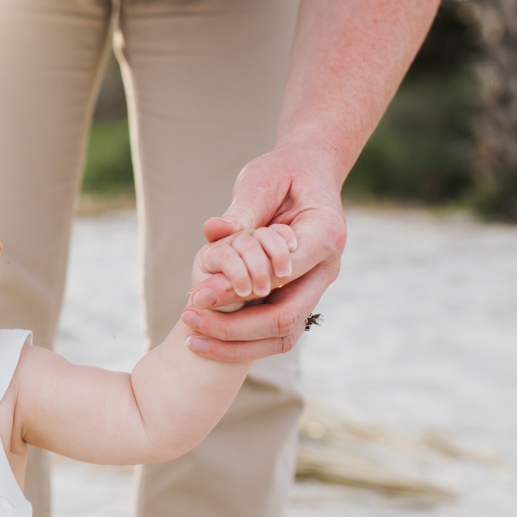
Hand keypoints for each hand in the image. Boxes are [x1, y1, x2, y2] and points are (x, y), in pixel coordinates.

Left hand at [184, 148, 349, 361]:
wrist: (307, 173)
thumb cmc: (283, 173)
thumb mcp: (261, 182)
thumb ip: (243, 211)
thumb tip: (213, 231)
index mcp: (325, 235)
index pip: (282, 276)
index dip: (238, 290)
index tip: (199, 295)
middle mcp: (326, 268)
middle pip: (287, 317)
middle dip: (235, 326)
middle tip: (189, 319)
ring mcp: (315, 285)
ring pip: (284, 334)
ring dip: (237, 343)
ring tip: (191, 339)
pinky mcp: (300, 295)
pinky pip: (276, 332)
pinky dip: (242, 341)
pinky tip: (205, 337)